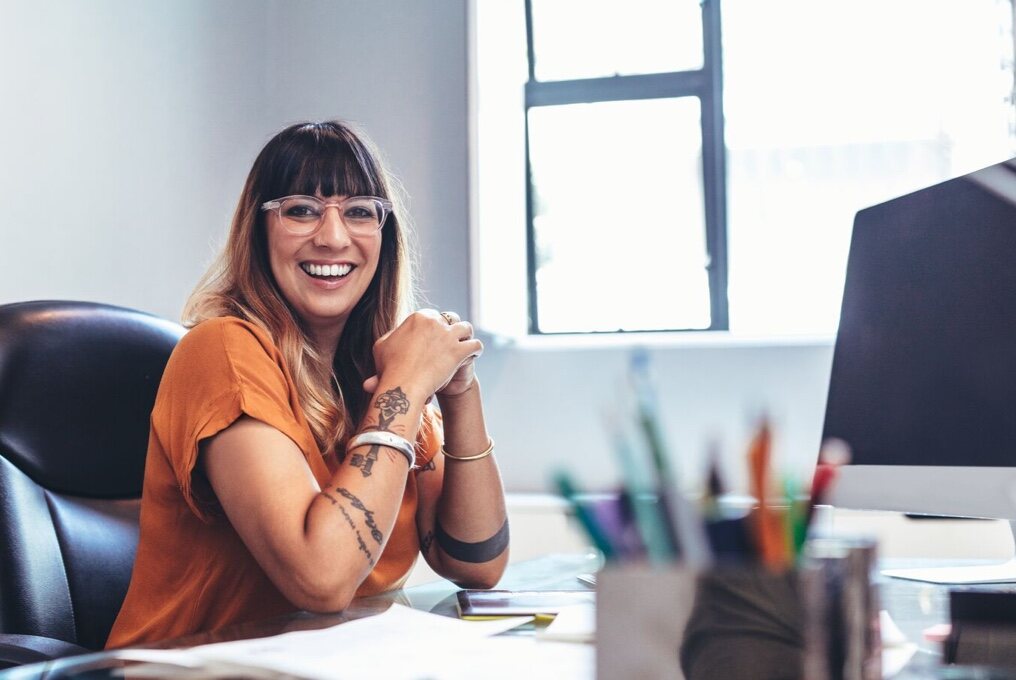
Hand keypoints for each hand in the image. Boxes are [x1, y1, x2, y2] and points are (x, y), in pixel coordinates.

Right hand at [363, 310, 481, 399]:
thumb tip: (392, 338)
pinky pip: (475, 345)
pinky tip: (474, 354)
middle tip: (451, 340)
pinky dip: (476, 349)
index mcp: (417, 317)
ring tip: (466, 343)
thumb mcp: (382, 347)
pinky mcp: (458, 351)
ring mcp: (448, 336)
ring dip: (466, 335)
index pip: (432, 316)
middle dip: (451, 329)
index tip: (436, 335)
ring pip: (466, 328)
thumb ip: (390, 339)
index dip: (435, 325)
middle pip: (449, 320)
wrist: (402, 385)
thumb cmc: (390, 369)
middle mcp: (434, 322)